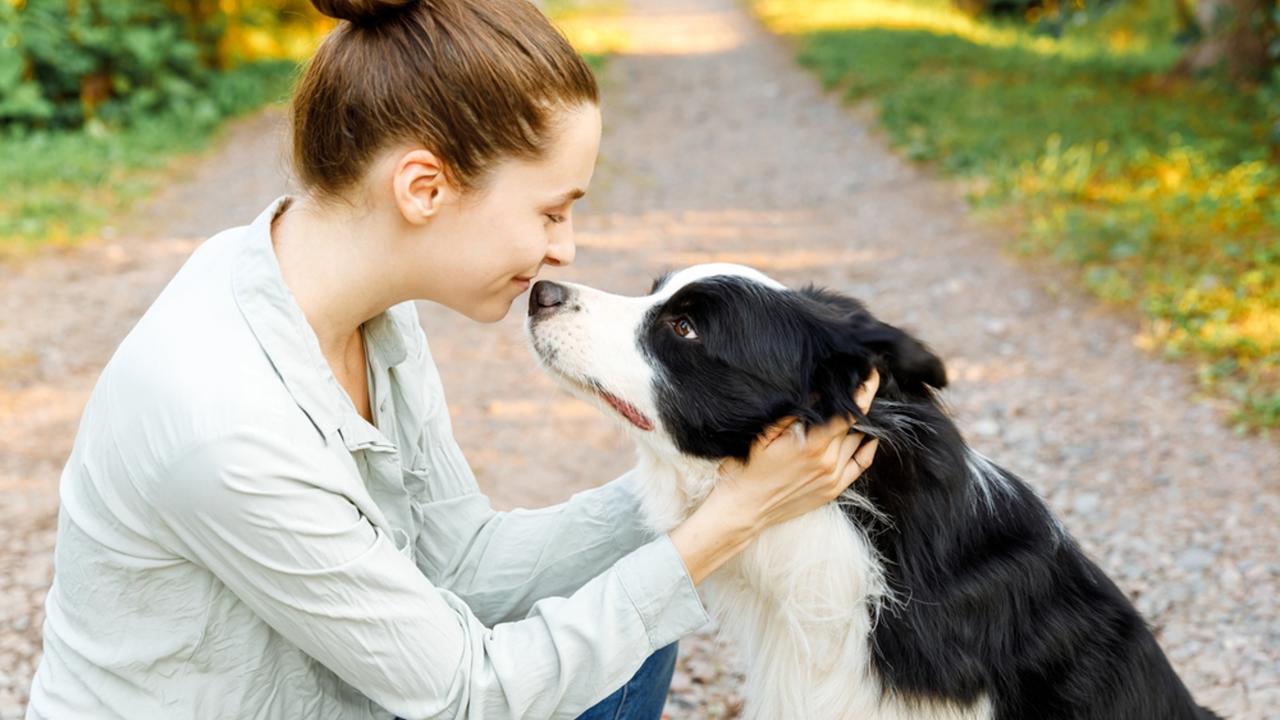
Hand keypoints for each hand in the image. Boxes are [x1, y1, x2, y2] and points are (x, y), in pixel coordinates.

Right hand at [669, 369, 880, 584]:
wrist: (743, 508)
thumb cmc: (747, 468)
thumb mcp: (765, 434)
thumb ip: (794, 413)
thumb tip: (818, 391)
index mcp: (812, 444)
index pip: (850, 411)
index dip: (864, 390)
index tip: (870, 373)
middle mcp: (828, 461)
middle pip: (855, 424)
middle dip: (857, 403)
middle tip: (855, 386)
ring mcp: (833, 477)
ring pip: (858, 441)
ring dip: (858, 425)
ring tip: (853, 409)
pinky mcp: (833, 490)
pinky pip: (860, 465)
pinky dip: (866, 448)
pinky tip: (866, 437)